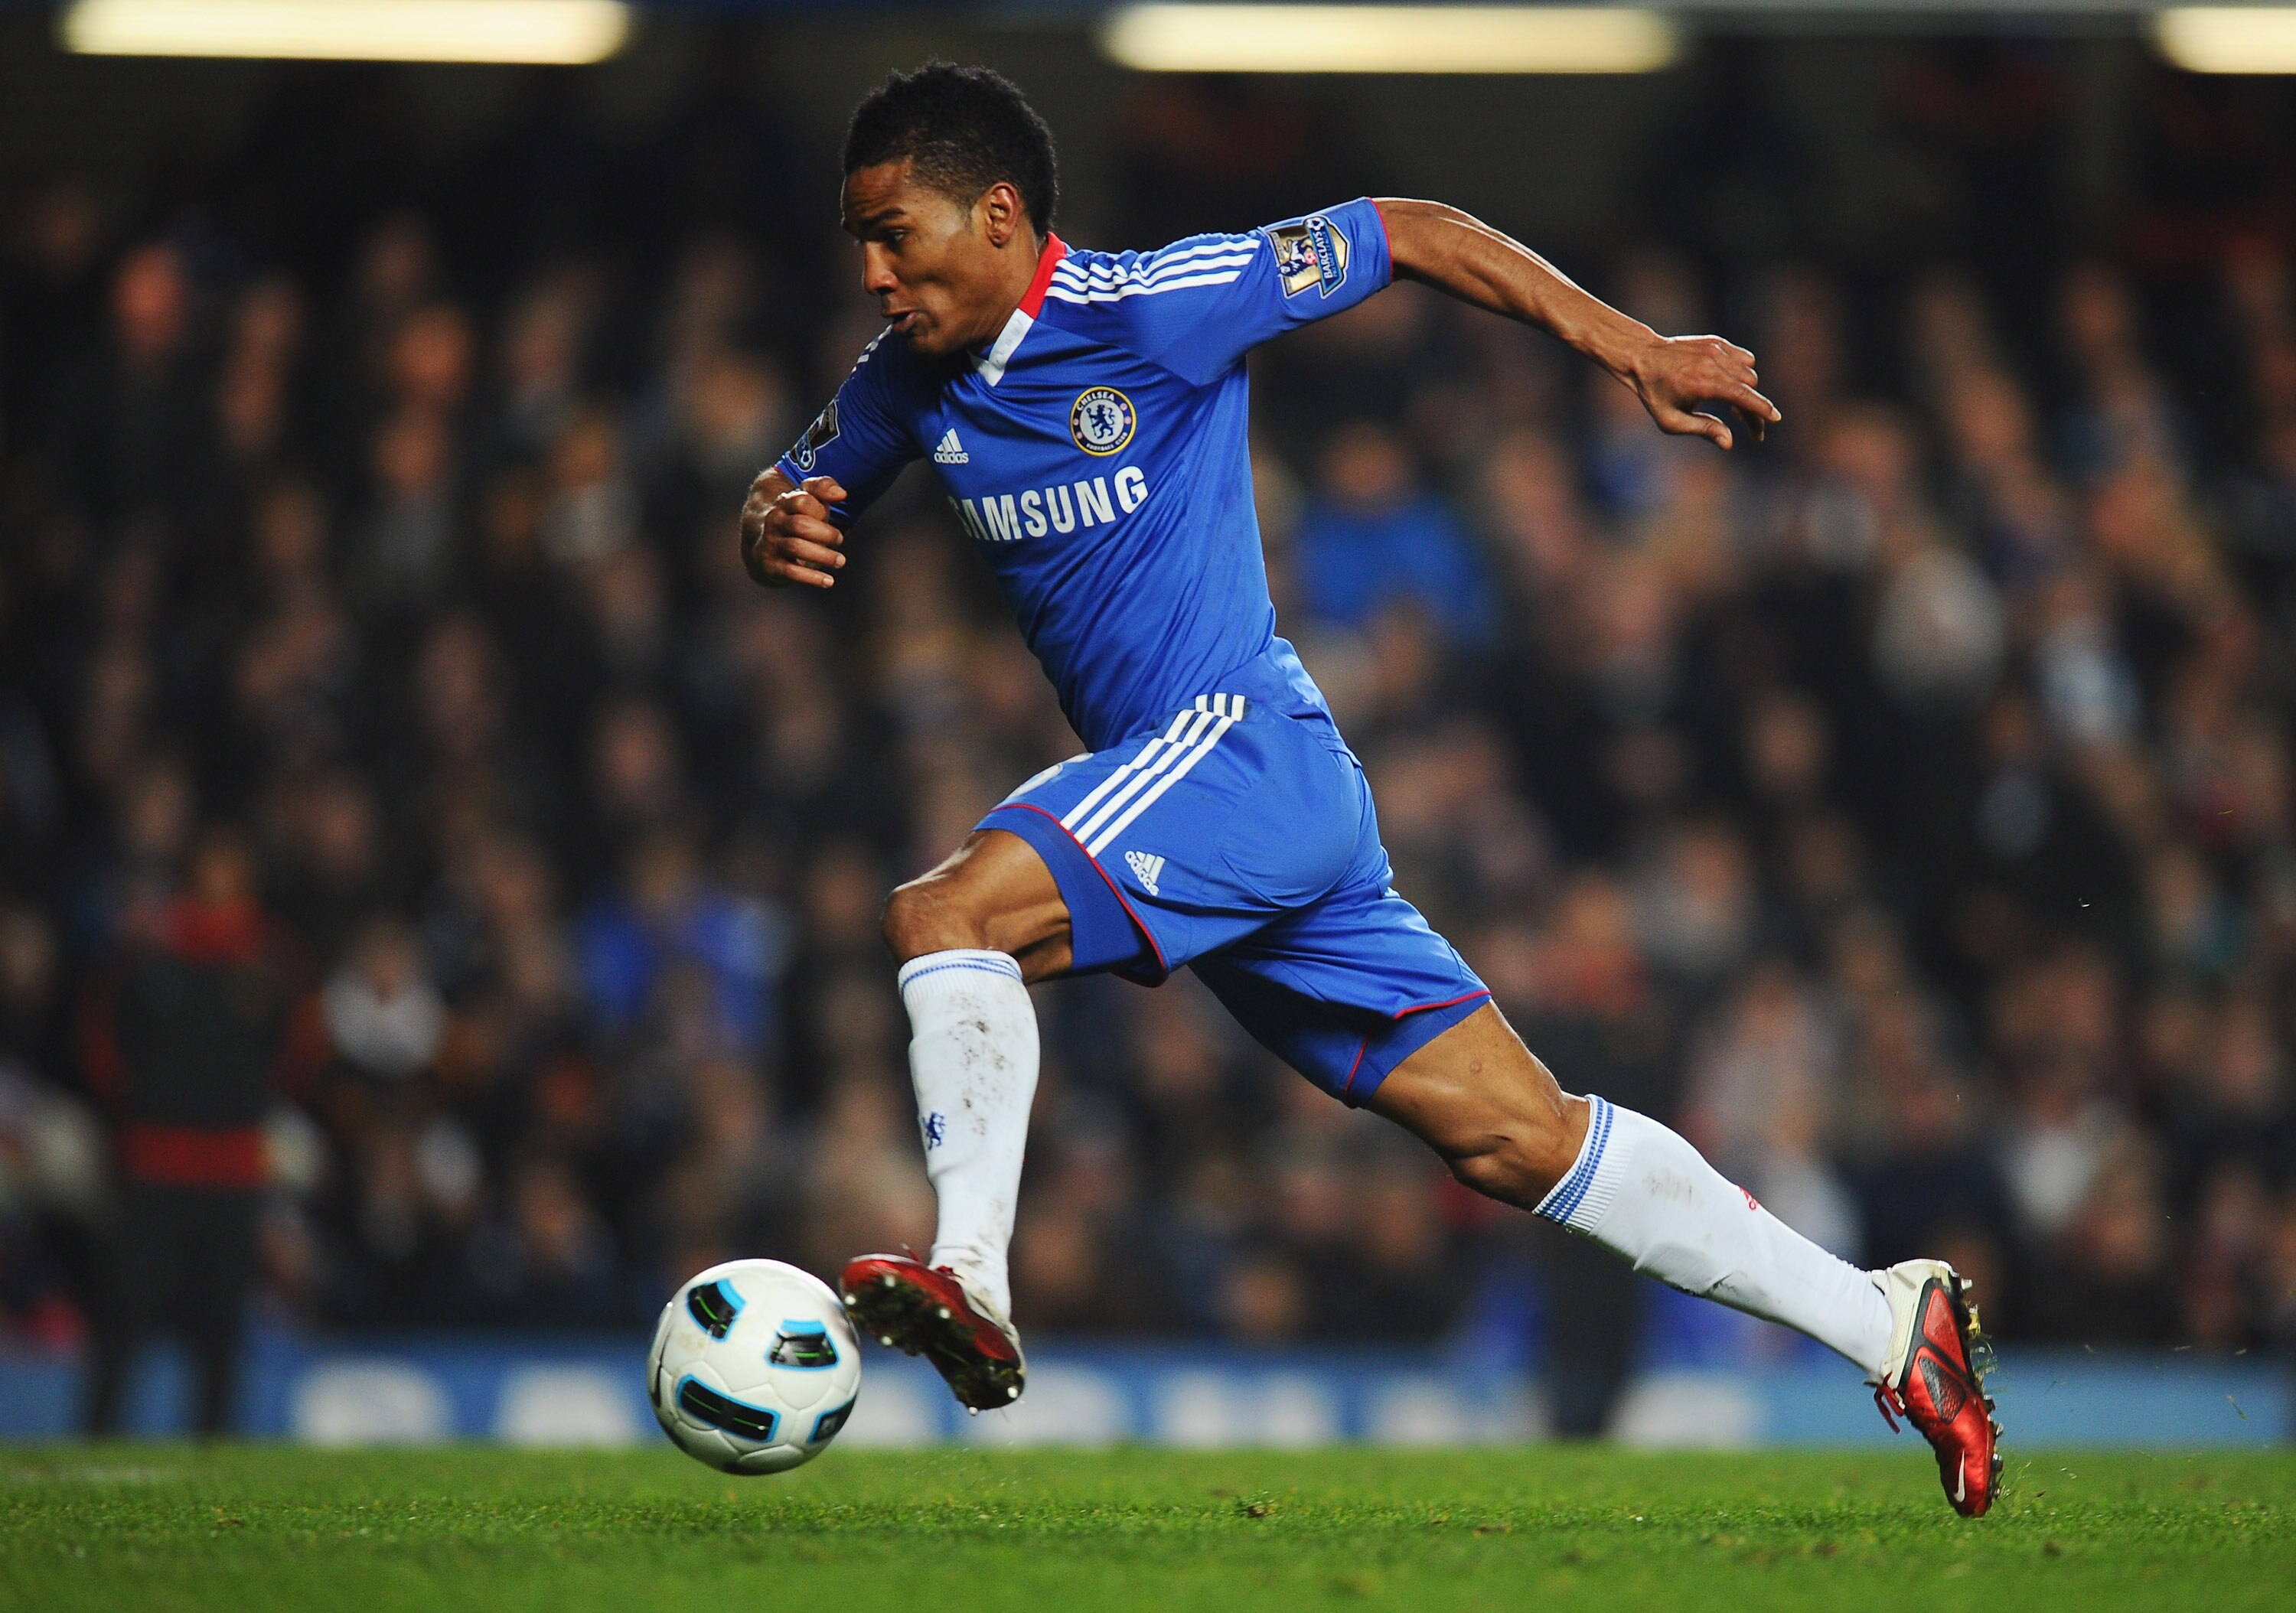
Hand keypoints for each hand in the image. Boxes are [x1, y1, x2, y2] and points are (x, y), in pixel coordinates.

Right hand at [740, 472, 849, 588]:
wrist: (763, 543)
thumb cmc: (796, 518)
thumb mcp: (808, 499)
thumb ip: (823, 488)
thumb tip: (841, 494)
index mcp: (784, 503)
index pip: (801, 500)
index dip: (819, 508)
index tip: (828, 516)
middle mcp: (774, 522)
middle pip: (800, 525)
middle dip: (825, 533)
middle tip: (840, 540)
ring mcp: (770, 543)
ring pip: (796, 547)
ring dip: (822, 555)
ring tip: (840, 561)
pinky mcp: (771, 565)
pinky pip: (790, 572)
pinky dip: (811, 577)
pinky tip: (829, 581)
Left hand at [1622, 334, 1780, 450]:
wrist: (1642, 357)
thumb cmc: (1654, 394)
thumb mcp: (1671, 421)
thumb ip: (1703, 430)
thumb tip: (1729, 443)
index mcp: (1704, 383)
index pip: (1743, 396)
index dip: (1762, 409)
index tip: (1775, 419)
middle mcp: (1714, 363)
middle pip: (1750, 386)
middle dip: (1753, 408)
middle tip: (1748, 427)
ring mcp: (1717, 349)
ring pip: (1748, 372)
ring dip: (1747, 391)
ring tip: (1733, 408)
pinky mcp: (1717, 342)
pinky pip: (1743, 358)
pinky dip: (1742, 372)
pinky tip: (1728, 385)